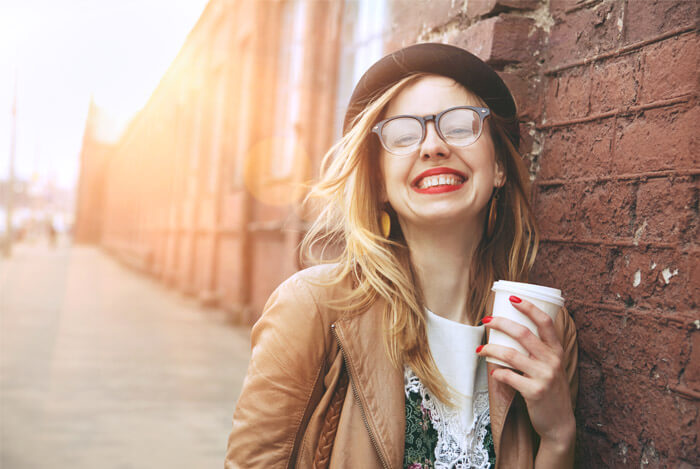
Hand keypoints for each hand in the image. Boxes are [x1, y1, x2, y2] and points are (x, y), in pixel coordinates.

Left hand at [477, 295, 574, 450]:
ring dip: (491, 349)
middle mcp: (552, 361)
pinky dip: (497, 373)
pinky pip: (509, 376)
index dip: (529, 307)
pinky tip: (493, 372)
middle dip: (501, 323)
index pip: (546, 322)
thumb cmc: (551, 390)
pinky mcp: (534, 392)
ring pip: (511, 354)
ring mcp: (544, 376)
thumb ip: (539, 351)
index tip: (513, 298)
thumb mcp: (552, 367)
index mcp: (557, 351)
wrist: (560, 423)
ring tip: (480, 349)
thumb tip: (510, 332)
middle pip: (523, 334)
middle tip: (486, 320)